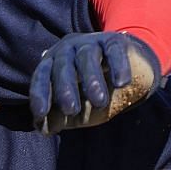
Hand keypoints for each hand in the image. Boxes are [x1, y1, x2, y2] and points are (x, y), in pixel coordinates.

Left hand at [30, 32, 161, 133]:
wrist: (131, 73)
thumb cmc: (96, 93)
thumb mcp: (79, 110)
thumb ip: (61, 118)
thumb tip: (43, 128)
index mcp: (53, 65)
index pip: (42, 77)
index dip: (40, 95)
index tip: (41, 113)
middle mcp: (67, 50)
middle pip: (62, 66)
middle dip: (65, 88)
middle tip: (71, 110)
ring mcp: (90, 43)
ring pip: (87, 57)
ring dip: (91, 79)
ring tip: (99, 102)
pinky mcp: (114, 41)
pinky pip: (114, 51)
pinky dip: (118, 66)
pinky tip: (121, 83)